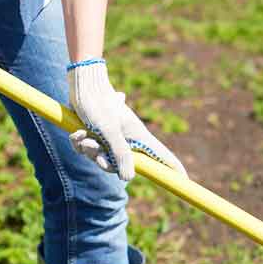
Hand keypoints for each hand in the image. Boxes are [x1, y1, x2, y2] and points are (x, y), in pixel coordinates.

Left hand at [67, 60, 187, 181]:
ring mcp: (111, 138)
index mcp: (137, 136)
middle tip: (92, 147)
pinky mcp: (96, 135)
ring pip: (101, 158)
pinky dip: (80, 143)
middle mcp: (126, 139)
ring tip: (83, 135)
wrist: (82, 84)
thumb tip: (129, 177)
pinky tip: (77, 131)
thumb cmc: (98, 103)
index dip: (173, 168)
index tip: (185, 180)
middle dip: (103, 160)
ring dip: (88, 149)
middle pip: (121, 166)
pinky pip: (88, 150)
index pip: (161, 155)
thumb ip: (120, 154)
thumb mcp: (109, 130)